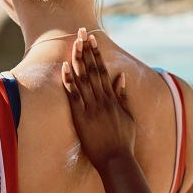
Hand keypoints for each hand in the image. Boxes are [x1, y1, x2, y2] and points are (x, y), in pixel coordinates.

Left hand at [61, 28, 136, 171]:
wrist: (116, 160)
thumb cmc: (124, 141)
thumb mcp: (128, 116)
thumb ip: (123, 96)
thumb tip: (121, 77)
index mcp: (112, 99)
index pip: (103, 70)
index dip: (96, 54)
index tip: (92, 40)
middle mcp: (102, 100)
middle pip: (92, 70)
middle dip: (86, 50)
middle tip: (81, 32)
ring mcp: (91, 108)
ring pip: (83, 79)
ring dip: (77, 60)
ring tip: (73, 43)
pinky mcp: (81, 118)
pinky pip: (74, 96)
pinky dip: (69, 81)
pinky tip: (65, 68)